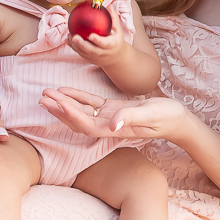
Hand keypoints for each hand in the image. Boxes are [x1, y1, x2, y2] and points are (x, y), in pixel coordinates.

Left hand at [39, 87, 188, 140]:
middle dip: (59, 110)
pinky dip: (77, 97)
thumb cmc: (167, 117)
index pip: (86, 124)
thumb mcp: (150, 115)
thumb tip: (112, 125)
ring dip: (63, 104)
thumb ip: (131, 119)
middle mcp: (108, 125)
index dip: (70, 114)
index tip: (56, 102)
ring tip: (46, 94)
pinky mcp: (113, 108)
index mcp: (114, 129)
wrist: (177, 119)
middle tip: (42, 98)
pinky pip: (91, 103)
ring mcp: (109, 117)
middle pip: (77, 120)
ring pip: (81, 111)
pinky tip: (64, 90)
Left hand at [67, 4, 127, 67]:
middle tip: (74, 37)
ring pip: (84, 53)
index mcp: (111, 45)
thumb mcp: (117, 30)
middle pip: (92, 51)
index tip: (91, 35)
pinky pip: (80, 53)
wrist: (116, 58)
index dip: (98, 40)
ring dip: (75, 45)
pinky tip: (68, 39)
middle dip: (82, 45)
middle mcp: (103, 53)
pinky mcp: (89, 59)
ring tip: (69, 36)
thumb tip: (109, 7)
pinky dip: (73, 47)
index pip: (104, 44)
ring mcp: (95, 58)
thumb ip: (113, 19)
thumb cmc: (116, 41)